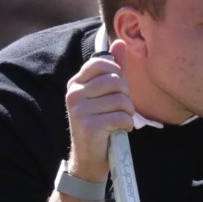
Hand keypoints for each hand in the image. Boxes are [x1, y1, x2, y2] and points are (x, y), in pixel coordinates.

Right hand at [63, 38, 135, 182]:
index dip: (118, 74)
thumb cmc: (100, 124)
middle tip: (120, 109)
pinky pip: (121, 117)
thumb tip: (120, 42)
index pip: (102, 63)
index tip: (118, 89)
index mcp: (76, 83)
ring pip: (121, 100)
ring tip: (119, 121)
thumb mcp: (105, 94)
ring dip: (127, 113)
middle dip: (126, 96)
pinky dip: (127, 126)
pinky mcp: (89, 125)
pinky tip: (119, 130)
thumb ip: (113, 69)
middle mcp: (74, 94)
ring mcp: (80, 109)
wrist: (89, 159)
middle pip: (116, 81)